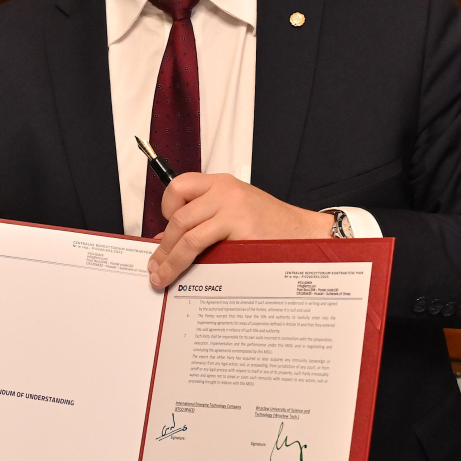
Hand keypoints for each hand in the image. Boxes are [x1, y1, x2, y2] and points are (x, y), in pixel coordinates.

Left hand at [148, 173, 332, 288]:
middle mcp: (225, 192)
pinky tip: (185, 276)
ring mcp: (233, 210)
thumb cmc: (270, 226)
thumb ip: (202, 220)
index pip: (179, 186)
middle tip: (156, 266)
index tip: (163, 232)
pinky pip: (205, 249)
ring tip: (162, 276)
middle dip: (163, 247)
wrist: (304, 234)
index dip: (165, 209)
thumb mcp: (233, 212)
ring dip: (170, 259)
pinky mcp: (241, 231)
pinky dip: (190, 264)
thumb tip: (164, 242)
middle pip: (179, 217)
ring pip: (187, 234)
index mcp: (221, 184)